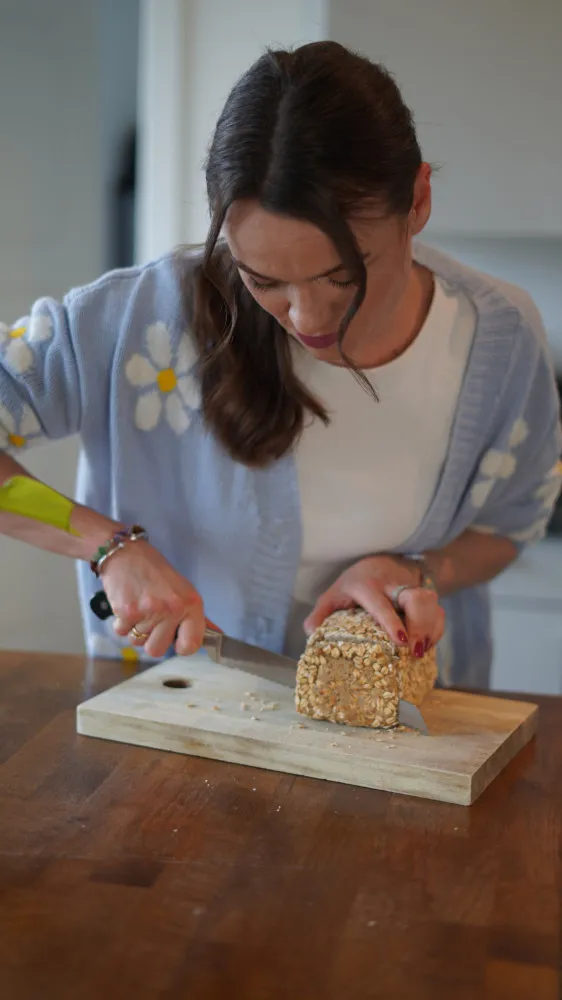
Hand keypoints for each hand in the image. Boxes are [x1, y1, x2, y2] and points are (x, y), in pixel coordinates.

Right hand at [100, 540, 207, 657]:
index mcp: (191, 604)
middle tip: (151, 619)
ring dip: (135, 629)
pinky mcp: (127, 611)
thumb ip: (195, 617)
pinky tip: (127, 603)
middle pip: (157, 650)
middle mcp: (172, 608)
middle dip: (150, 639)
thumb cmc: (156, 572)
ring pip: (137, 642)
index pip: (191, 645)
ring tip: (139, 607)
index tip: (175, 639)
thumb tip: (217, 636)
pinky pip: (120, 632)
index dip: (181, 646)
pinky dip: (121, 621)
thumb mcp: (183, 590)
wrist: (127, 553)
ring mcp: (149, 610)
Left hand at [303, 555, 444, 658]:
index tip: (400, 641)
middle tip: (415, 651)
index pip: (381, 603)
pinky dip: (437, 630)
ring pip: (431, 603)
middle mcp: (392, 585)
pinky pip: (438, 611)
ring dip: (430, 629)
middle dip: (420, 625)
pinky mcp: (425, 596)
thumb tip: (311, 633)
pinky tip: (427, 645)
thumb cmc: (353, 586)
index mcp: (367, 586)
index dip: (391, 622)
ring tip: (421, 651)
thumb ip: (320, 614)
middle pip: (415, 599)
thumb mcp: (333, 596)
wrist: (380, 563)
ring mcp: (411, 589)